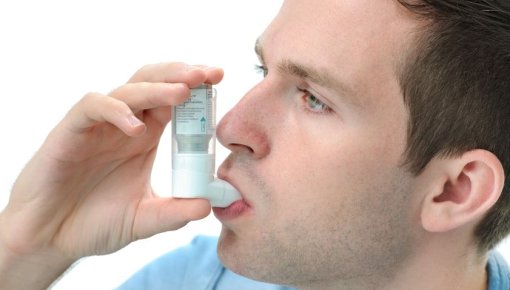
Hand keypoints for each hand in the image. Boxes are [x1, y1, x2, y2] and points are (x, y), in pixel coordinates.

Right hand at [0, 63, 221, 264]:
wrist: (51, 238)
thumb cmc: (94, 224)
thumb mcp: (143, 219)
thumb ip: (174, 213)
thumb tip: (208, 205)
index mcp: (146, 137)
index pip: (174, 102)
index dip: (196, 89)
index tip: (218, 80)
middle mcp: (126, 125)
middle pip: (154, 83)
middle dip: (182, 74)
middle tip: (209, 74)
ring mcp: (99, 126)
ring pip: (128, 89)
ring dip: (157, 88)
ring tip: (183, 92)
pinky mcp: (72, 131)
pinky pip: (93, 107)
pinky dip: (116, 111)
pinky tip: (136, 128)